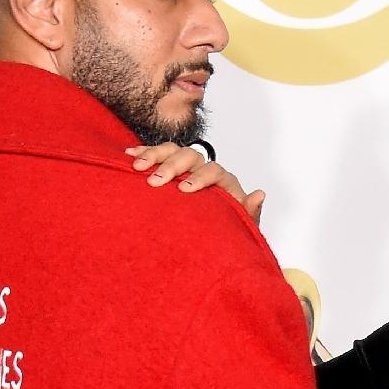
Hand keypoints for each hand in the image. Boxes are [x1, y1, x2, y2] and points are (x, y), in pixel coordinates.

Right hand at [126, 143, 265, 221]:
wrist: (211, 237)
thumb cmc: (225, 231)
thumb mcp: (239, 227)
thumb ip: (249, 213)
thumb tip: (259, 193)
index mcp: (224, 182)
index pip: (214, 171)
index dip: (200, 178)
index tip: (184, 190)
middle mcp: (205, 170)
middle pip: (191, 156)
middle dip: (172, 166)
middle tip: (155, 182)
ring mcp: (187, 168)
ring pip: (173, 150)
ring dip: (154, 155)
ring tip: (137, 167)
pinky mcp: (171, 169)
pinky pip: (158, 154)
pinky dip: (143, 152)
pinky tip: (128, 154)